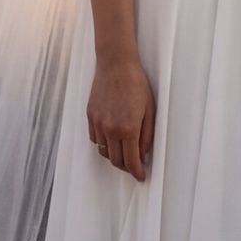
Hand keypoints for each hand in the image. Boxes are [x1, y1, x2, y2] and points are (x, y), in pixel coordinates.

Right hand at [87, 53, 156, 181]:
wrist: (116, 64)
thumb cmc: (136, 84)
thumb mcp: (150, 110)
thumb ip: (147, 135)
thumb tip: (143, 153)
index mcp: (128, 128)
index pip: (131, 161)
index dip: (137, 172)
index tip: (141, 176)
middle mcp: (111, 129)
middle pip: (116, 160)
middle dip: (126, 167)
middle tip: (134, 166)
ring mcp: (98, 123)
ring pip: (104, 152)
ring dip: (114, 156)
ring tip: (123, 153)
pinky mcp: (90, 116)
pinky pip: (95, 139)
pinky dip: (103, 144)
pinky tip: (112, 140)